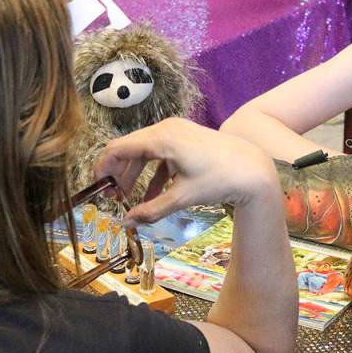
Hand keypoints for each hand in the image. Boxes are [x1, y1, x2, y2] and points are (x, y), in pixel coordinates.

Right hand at [94, 117, 278, 226]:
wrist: (253, 168)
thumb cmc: (219, 180)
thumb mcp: (182, 198)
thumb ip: (151, 211)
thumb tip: (127, 223)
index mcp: (161, 138)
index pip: (118, 148)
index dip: (103, 167)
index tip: (98, 188)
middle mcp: (165, 128)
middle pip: (129, 149)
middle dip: (118, 174)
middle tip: (113, 198)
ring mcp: (176, 130)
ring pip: (144, 151)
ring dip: (135, 174)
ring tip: (128, 199)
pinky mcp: (184, 137)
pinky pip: (159, 153)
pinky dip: (152, 172)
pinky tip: (152, 195)